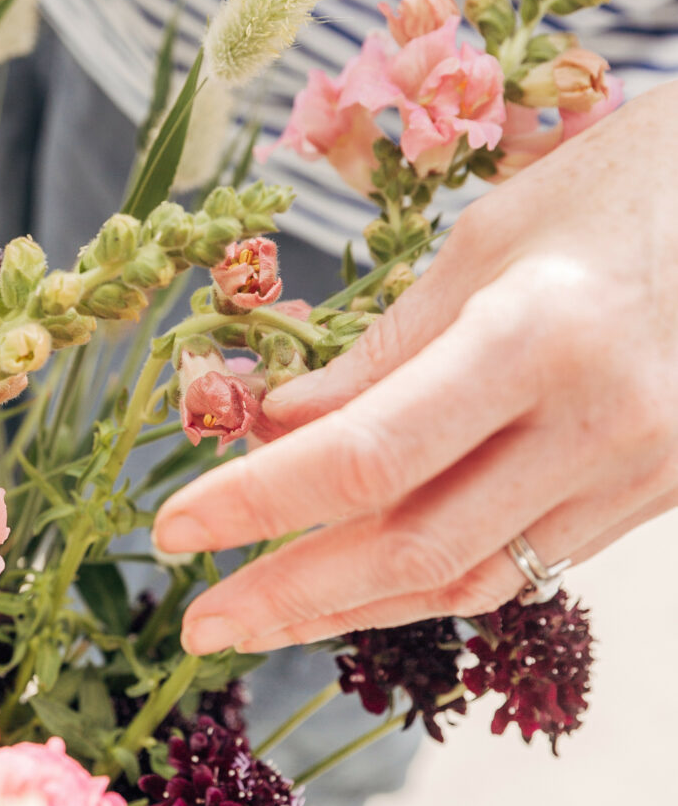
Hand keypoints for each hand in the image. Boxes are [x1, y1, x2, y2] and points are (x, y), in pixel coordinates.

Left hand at [153, 85, 677, 655]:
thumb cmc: (634, 182)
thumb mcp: (492, 236)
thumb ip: (386, 348)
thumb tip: (279, 426)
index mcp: (539, 335)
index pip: (367, 455)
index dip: (258, 501)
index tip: (176, 528)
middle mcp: (594, 424)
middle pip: (413, 545)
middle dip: (292, 594)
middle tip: (201, 623)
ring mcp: (638, 474)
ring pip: (471, 577)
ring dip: (354, 609)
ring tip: (262, 620)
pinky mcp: (658, 498)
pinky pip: (526, 564)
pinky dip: (434, 580)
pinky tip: (364, 588)